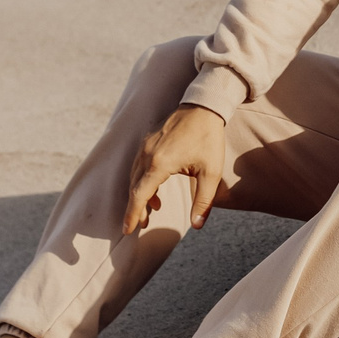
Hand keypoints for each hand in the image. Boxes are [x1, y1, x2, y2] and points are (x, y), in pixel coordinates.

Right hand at [122, 104, 228, 235]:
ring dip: (140, 195)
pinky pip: (139, 165)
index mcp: (159, 163)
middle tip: (141, 225)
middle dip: (136, 209)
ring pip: (135, 176)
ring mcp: (145, 145)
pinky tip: (155, 189)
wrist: (204, 107)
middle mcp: (147, 154)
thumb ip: (203, 201)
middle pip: (134, 188)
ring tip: (153, 209)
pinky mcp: (148, 140)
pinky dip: (142, 180)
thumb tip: (197, 225)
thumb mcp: (211, 173)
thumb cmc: (209, 139)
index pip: (140, 195)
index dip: (132, 214)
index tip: (127, 230)